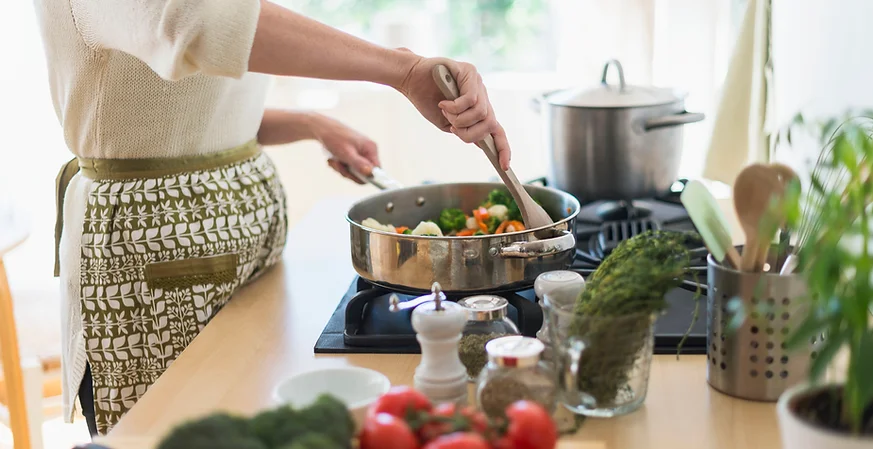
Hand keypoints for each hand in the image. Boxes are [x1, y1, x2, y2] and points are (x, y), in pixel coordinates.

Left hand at [309, 114, 380, 183]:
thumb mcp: (346, 153)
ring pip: (355, 172)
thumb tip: (370, 173)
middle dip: (350, 173)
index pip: (377, 171)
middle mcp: (368, 151)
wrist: (322, 128)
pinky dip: (340, 166)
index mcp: (371, 149)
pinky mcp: (354, 155)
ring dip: (342, 169)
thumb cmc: (335, 137)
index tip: (352, 175)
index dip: (366, 177)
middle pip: (364, 173)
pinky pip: (349, 168)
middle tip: (338, 165)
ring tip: (334, 160)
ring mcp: (361, 154)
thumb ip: (358, 163)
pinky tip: (334, 159)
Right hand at [395, 51, 510, 169]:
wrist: (411, 79)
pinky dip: (455, 107)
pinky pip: (471, 99)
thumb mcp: (448, 124)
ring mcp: (477, 84)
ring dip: (460, 119)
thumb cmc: (427, 100)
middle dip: (471, 133)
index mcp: (478, 109)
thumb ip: (464, 131)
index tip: (504, 166)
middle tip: (453, 128)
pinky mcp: (470, 72)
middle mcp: (482, 96)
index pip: (497, 130)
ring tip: (445, 112)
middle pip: (491, 124)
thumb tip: (481, 142)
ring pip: (481, 113)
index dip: (503, 148)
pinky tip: (443, 104)